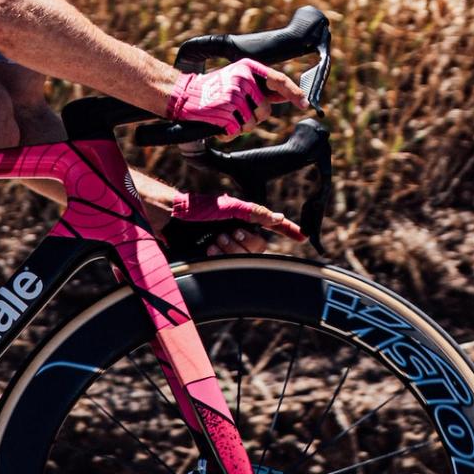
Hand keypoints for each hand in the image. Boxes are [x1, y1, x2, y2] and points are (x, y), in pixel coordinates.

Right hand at [164, 59, 308, 137]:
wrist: (183, 95)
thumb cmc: (212, 89)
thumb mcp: (237, 79)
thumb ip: (261, 86)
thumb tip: (288, 96)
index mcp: (248, 68)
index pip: (278, 80)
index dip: (294, 93)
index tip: (304, 104)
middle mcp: (243, 79)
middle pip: (266, 110)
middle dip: (255, 117)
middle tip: (238, 113)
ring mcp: (234, 94)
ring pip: (252, 123)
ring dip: (241, 126)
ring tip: (226, 116)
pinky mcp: (225, 110)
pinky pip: (237, 130)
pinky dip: (228, 132)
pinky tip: (219, 124)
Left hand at [169, 190, 305, 255]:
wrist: (170, 220)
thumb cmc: (197, 209)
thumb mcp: (229, 208)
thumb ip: (254, 213)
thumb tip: (277, 218)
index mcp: (243, 220)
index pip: (270, 226)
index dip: (287, 230)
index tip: (303, 235)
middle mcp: (237, 234)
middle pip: (258, 248)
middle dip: (244, 243)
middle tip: (227, 234)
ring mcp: (226, 248)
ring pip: (244, 258)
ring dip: (230, 250)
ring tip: (213, 242)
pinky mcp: (214, 260)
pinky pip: (228, 266)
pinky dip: (221, 258)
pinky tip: (210, 251)